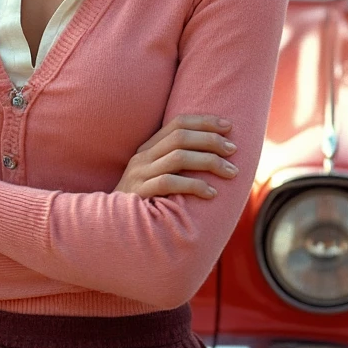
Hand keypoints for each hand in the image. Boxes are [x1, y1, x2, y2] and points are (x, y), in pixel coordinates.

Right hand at [115, 114, 237, 199]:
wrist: (114, 226)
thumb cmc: (145, 202)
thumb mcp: (157, 176)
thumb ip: (177, 164)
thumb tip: (216, 155)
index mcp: (148, 148)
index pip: (178, 123)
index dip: (204, 121)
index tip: (229, 126)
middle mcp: (143, 156)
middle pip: (180, 137)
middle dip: (211, 141)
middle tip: (233, 150)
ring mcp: (140, 174)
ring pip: (178, 157)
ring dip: (209, 162)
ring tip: (232, 172)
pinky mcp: (140, 193)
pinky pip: (169, 183)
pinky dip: (194, 185)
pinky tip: (211, 193)